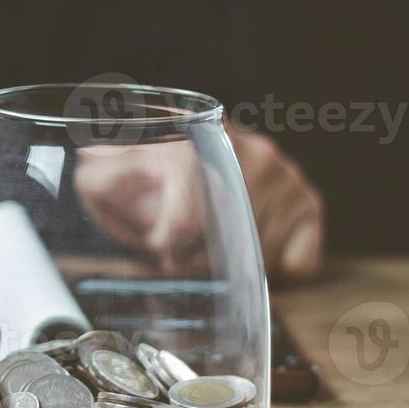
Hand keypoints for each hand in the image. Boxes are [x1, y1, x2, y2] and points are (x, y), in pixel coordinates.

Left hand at [73, 127, 324, 281]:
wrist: (168, 151)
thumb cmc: (133, 175)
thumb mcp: (100, 177)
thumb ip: (109, 185)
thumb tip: (149, 207)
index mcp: (192, 139)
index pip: (190, 214)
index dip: (171, 242)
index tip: (161, 248)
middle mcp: (246, 150)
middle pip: (228, 239)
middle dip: (198, 258)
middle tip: (180, 251)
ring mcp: (282, 173)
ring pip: (260, 256)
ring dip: (230, 265)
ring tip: (207, 241)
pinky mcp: (307, 200)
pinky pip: (298, 264)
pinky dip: (273, 268)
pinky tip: (245, 243)